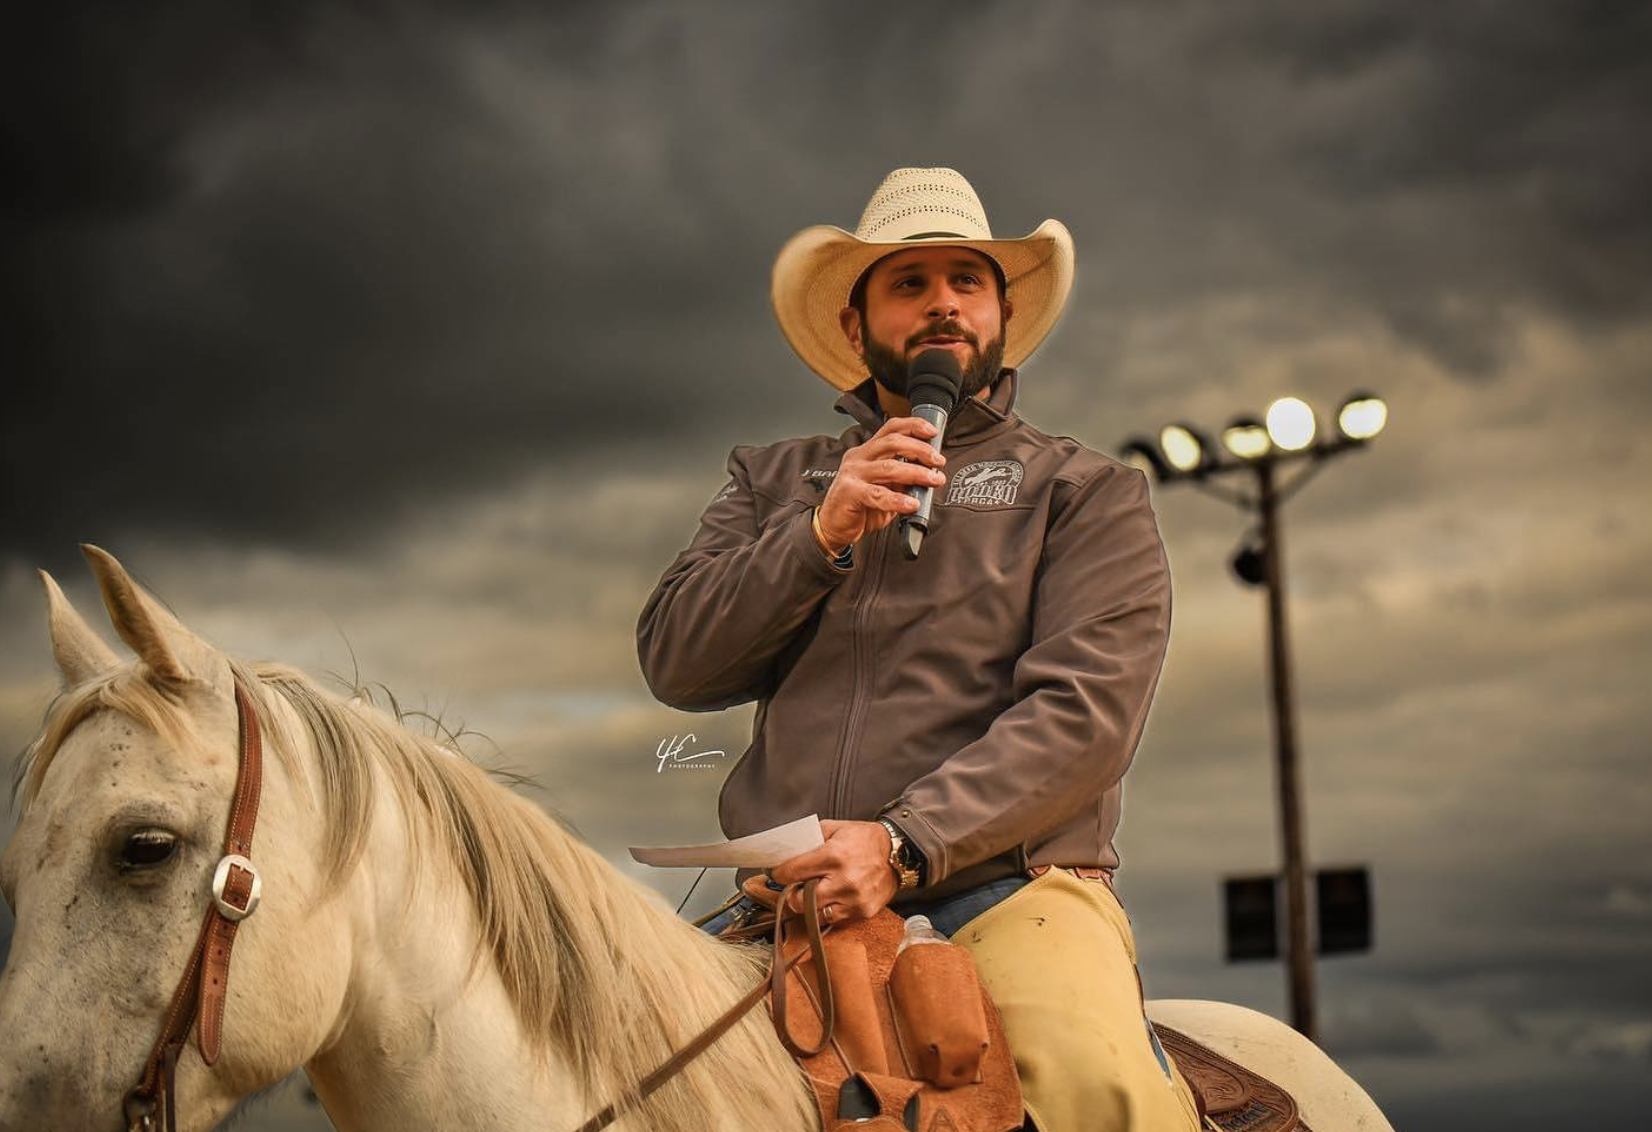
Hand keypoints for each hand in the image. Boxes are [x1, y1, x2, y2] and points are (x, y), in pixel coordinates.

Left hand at [741, 819, 897, 922]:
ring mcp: (854, 900)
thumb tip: (786, 850)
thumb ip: (811, 838)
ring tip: (811, 894)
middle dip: (791, 894)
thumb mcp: (836, 828)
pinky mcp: (863, 912)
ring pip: (815, 915)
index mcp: (834, 856)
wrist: (899, 853)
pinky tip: (830, 899)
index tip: (776, 873)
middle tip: (793, 887)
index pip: (792, 872)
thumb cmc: (864, 839)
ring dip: (809, 906)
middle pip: (799, 900)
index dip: (778, 874)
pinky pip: (834, 919)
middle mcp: (843, 881)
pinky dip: (828, 911)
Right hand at [815, 418, 946, 551]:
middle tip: (938, 461)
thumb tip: (930, 473)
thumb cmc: (859, 506)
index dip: (913, 426)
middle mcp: (859, 457)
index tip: (933, 432)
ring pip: (889, 467)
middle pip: (893, 442)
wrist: (834, 526)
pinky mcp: (850, 492)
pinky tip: (912, 504)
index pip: (891, 428)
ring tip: (933, 480)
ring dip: (916, 472)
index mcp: (867, 451)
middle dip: (921, 450)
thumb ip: (902, 478)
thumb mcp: (885, 487)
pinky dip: (898, 499)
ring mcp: (853, 473)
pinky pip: (878, 494)